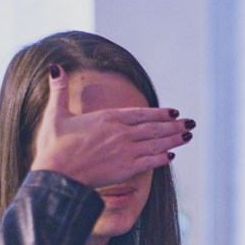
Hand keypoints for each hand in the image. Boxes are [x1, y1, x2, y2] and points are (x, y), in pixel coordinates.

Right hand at [30, 64, 194, 187]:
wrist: (56, 176)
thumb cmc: (54, 147)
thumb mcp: (55, 114)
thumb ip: (60, 91)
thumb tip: (55, 67)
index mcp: (107, 118)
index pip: (141, 114)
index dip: (159, 113)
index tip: (173, 112)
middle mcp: (121, 133)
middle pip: (154, 128)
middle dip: (174, 125)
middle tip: (191, 123)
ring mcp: (126, 151)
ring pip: (156, 143)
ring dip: (174, 139)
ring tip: (188, 135)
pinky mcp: (126, 169)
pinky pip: (150, 162)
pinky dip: (162, 158)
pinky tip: (172, 156)